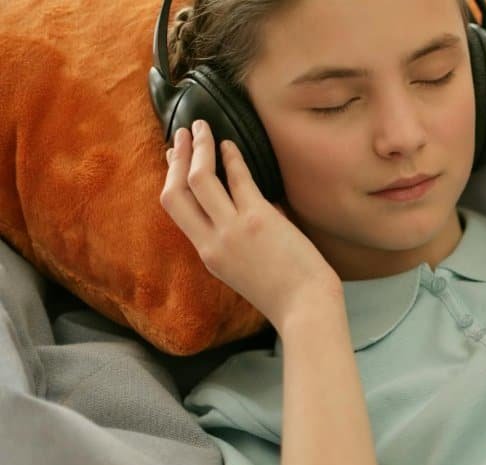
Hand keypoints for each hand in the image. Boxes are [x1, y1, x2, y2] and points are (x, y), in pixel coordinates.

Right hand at [160, 120, 339, 328]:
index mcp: (208, 254)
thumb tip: (238, 208)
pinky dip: (232, 158)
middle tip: (180, 133)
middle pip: (176, 190)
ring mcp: (234, 229)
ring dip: (199, 147)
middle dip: (175, 157)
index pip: (175, 209)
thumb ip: (232, 242)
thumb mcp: (243, 271)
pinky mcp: (260, 219)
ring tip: (201, 127)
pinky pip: (239, 179)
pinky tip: (231, 145)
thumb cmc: (284, 293)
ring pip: (201, 178)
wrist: (306, 308)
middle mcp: (213, 240)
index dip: (169, 178)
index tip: (171, 157)